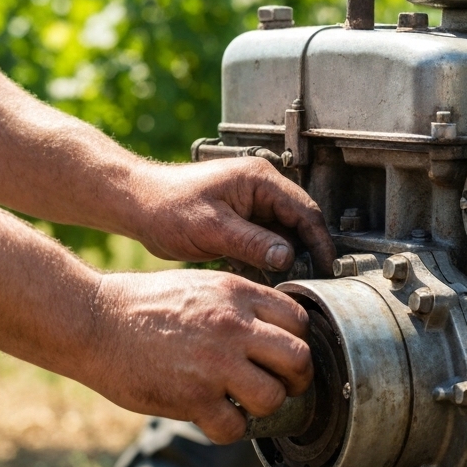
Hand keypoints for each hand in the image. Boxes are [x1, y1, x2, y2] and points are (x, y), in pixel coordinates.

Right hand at [82, 268, 312, 442]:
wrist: (95, 320)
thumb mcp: (200, 285)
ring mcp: (215, 363)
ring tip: (242, 403)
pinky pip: (235, 427)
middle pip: (299, 360)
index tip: (283, 356)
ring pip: (273, 397)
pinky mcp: (193, 397)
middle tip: (278, 385)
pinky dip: (228, 428)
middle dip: (294, 379)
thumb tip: (271, 332)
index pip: (299, 321)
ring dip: (263, 407)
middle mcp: (233, 326)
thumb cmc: (142, 304)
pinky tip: (213, 415)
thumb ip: (239, 305)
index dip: (297, 342)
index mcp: (237, 294)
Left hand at [129, 158, 335, 275]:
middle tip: (311, 284)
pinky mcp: (241, 221)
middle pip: (299, 224)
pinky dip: (268, 261)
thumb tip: (287, 257)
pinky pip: (265, 242)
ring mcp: (251, 204)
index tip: (328, 269)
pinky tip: (266, 282)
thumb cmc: (167, 206)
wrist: (138, 205)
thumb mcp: (212, 228)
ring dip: (287, 260)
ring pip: (283, 236)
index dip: (320, 242)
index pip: (305, 211)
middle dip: (307, 253)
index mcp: (259, 180)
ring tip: (290, 287)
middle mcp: (260, 188)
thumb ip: (252, 242)